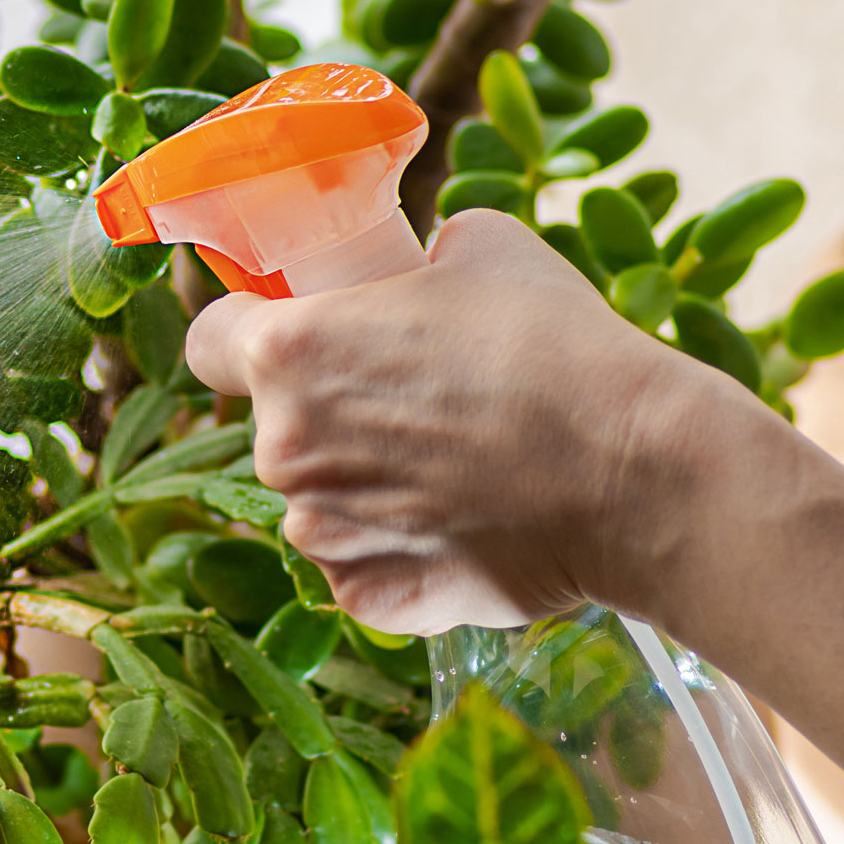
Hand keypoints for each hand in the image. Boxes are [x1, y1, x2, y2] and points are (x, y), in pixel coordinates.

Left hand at [185, 210, 714, 633]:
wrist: (633, 469)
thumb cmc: (555, 345)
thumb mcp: (479, 246)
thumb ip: (412, 262)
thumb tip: (415, 273)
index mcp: (286, 351)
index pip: (211, 339)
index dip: (250, 331)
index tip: (298, 333)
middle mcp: (282, 447)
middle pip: (276, 426)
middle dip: (329, 413)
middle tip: (417, 399)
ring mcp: (322, 534)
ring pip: (319, 502)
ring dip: (363, 485)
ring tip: (457, 464)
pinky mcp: (369, 598)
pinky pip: (362, 566)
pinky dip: (401, 550)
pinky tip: (468, 520)